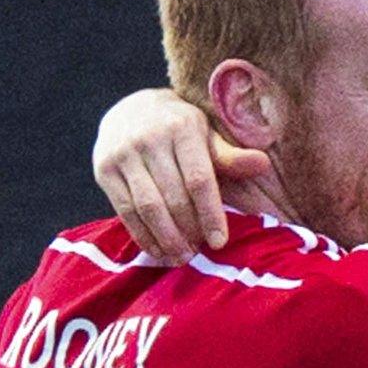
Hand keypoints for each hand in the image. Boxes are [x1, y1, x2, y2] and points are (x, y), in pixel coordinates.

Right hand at [91, 87, 271, 261]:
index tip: (219, 242)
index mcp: (182, 128)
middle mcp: (149, 138)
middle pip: (173, 197)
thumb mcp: (206, 136)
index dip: (210, 214)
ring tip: (180, 257)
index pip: (199, 179)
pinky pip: (125, 210)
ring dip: (166, 238)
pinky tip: (157, 250)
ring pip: (148, 206)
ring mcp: (123, 153)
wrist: (130, 110)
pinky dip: (142, 235)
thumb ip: (230, 157)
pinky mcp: (104, 169)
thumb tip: (263, 164)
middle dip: (188, 230)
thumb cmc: (179, 131)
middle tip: (198, 253)